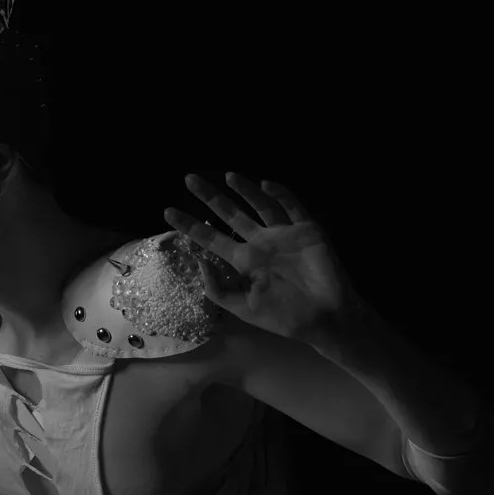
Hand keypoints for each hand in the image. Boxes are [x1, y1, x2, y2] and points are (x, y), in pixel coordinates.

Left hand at [163, 172, 371, 344]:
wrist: (325, 318)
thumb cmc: (285, 317)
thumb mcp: (244, 309)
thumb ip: (218, 290)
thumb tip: (200, 264)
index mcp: (245, 262)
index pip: (212, 239)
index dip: (191, 226)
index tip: (168, 212)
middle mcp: (260, 244)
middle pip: (230, 215)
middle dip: (210, 198)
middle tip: (189, 179)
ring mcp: (282, 235)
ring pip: (259, 205)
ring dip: (244, 190)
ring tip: (228, 176)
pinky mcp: (305, 230)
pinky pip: (291, 207)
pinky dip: (279, 194)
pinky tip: (265, 184)